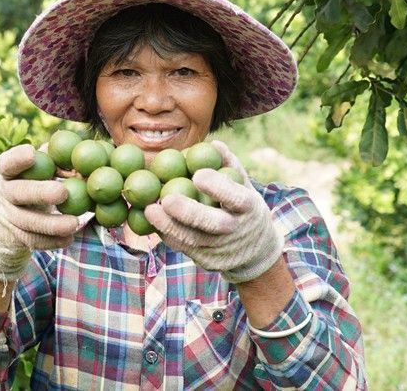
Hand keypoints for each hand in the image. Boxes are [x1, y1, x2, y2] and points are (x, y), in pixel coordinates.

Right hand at [0, 144, 82, 282]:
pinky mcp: (15, 236)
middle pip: (17, 192)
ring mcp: (8, 217)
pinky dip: (52, 241)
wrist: (11, 218)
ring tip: (74, 223)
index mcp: (7, 172)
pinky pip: (32, 241)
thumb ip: (54, 159)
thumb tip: (77, 159)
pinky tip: (69, 239)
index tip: (32, 153)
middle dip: (39, 192)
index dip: (17, 159)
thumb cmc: (34, 180)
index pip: (7, 163)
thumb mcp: (39, 167)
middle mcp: (3, 193)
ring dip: (51, 224)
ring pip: (26, 222)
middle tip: (63, 192)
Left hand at [145, 141, 283, 282]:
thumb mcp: (245, 186)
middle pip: (213, 224)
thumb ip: (230, 165)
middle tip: (166, 199)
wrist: (257, 252)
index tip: (198, 175)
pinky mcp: (209, 262)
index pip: (236, 198)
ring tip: (149, 210)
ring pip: (194, 240)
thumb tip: (213, 144)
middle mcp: (237, 231)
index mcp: (250, 208)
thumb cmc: (245, 208)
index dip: (219, 188)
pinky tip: (154, 222)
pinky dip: (168, 235)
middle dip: (189, 213)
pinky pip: (185, 248)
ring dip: (169, 226)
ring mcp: (223, 250)